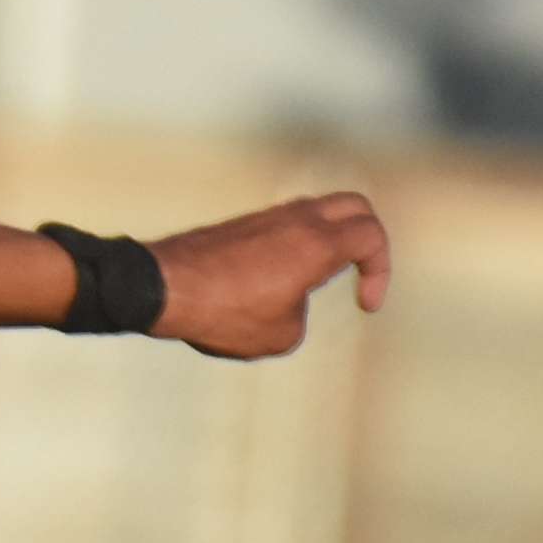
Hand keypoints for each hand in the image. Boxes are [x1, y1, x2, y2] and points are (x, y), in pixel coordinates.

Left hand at [147, 192, 390, 359]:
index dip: (382, 271)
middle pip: (354, 206)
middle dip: (368, 239)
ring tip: (311, 282)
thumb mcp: (278, 336)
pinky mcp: (238, 226)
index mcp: (316, 243)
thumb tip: (285, 304)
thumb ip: (298, 317)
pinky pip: (283, 224)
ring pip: (316, 212)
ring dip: (328, 240)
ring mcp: (264, 217)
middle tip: (360, 273)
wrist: (160, 287)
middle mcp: (294, 219)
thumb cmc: (222, 312)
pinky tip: (274, 281)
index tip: (365, 305)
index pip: (373, 236)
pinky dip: (295, 244)